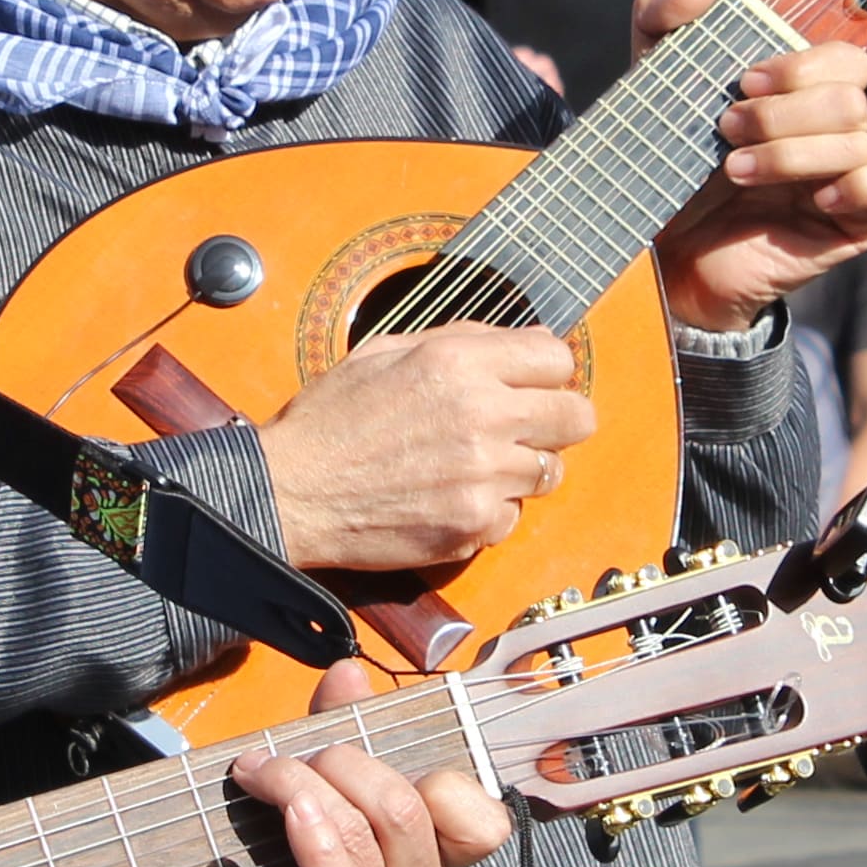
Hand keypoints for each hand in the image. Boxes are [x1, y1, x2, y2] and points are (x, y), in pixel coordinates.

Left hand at [157, 697, 512, 866]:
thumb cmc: (274, 858)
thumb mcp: (315, 781)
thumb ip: (340, 726)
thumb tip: (349, 672)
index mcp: (434, 852)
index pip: (484, 818)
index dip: (446, 774)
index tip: (379, 746)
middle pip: (407, 805)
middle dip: (342, 760)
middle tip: (288, 758)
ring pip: (365, 832)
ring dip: (300, 784)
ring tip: (257, 773)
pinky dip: (313, 838)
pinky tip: (285, 810)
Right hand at [259, 325, 596, 568]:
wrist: (290, 492)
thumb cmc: (330, 420)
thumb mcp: (385, 350)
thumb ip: (460, 341)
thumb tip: (519, 341)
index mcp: (459, 363)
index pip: (558, 359)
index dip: (547, 373)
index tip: (531, 386)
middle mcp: (482, 415)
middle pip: (577, 418)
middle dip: (555, 422)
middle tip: (524, 430)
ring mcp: (483, 476)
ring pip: (550, 472)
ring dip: (521, 470)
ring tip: (475, 467)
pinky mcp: (473, 525)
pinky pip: (512, 518)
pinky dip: (489, 513)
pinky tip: (449, 500)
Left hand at [636, 0, 866, 334]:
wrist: (660, 253)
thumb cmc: (667, 165)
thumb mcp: (652, 83)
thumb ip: (662, 21)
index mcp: (800, 94)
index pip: (842, 57)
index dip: (798, 65)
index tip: (743, 82)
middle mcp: (831, 130)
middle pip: (850, 96)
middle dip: (783, 114)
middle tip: (727, 129)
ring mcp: (848, 176)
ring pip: (861, 140)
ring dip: (791, 154)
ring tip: (734, 171)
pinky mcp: (857, 223)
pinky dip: (864, 184)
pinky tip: (816, 199)